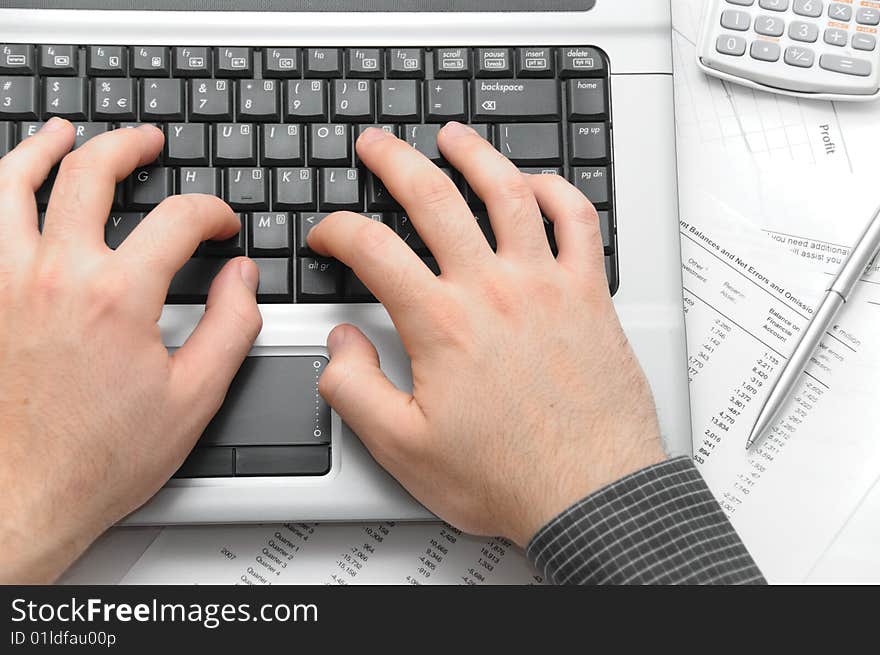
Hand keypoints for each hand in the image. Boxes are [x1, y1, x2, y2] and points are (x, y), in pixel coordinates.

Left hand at [0, 119, 261, 582]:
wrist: (24, 496)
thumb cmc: (101, 456)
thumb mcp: (195, 397)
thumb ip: (231, 325)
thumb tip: (242, 278)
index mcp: (116, 296)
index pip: (177, 219)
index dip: (211, 213)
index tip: (222, 226)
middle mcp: (54, 275)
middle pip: (89, 173)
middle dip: (128, 146)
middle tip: (149, 142)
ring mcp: (5, 283)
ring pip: (11, 183)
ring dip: (41, 147)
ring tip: (62, 133)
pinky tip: (10, 194)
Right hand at [311, 123, 665, 546]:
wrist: (589, 494)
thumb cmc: (507, 476)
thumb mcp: (403, 449)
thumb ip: (355, 389)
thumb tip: (340, 343)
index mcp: (442, 324)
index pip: (372, 249)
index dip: (336, 230)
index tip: (327, 235)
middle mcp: (493, 290)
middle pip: (434, 197)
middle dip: (395, 160)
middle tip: (377, 144)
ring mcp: (546, 284)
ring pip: (507, 191)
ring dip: (475, 154)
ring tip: (453, 136)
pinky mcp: (589, 293)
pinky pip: (577, 220)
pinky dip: (556, 190)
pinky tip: (536, 184)